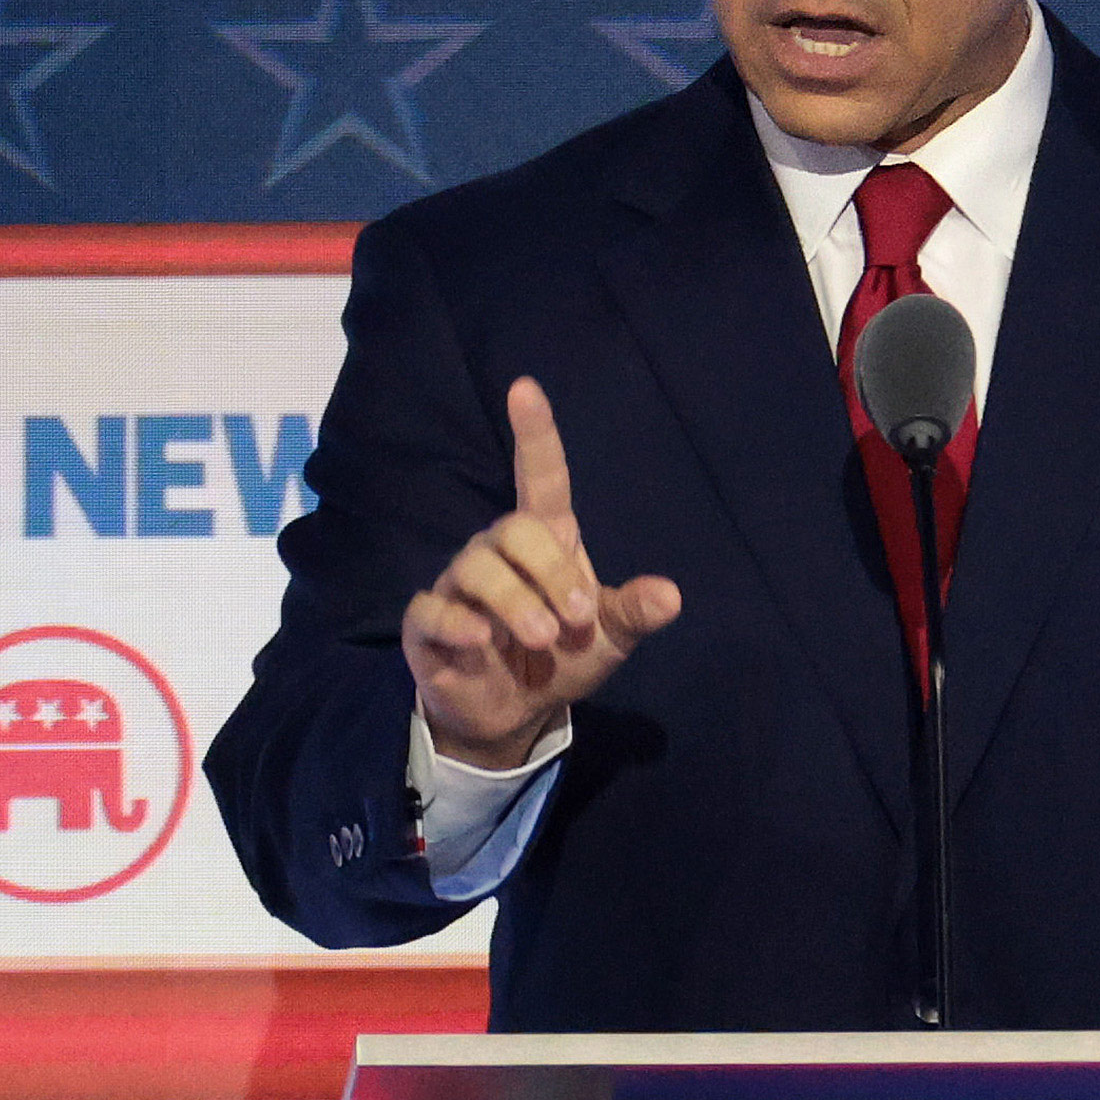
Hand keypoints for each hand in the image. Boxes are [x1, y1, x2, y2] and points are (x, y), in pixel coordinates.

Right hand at [402, 378, 681, 765]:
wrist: (515, 711)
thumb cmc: (562, 657)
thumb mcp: (610, 637)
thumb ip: (635, 612)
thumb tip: (671, 596)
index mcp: (545, 542)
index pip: (539, 476)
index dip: (534, 434)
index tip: (525, 387)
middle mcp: (496, 552)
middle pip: (514, 529)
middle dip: (550, 573)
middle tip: (573, 621)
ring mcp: (458, 586)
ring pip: (476, 567)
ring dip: (515, 604)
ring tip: (541, 640)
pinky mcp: (428, 624)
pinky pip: (432, 609)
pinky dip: (458, 622)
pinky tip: (482, 641)